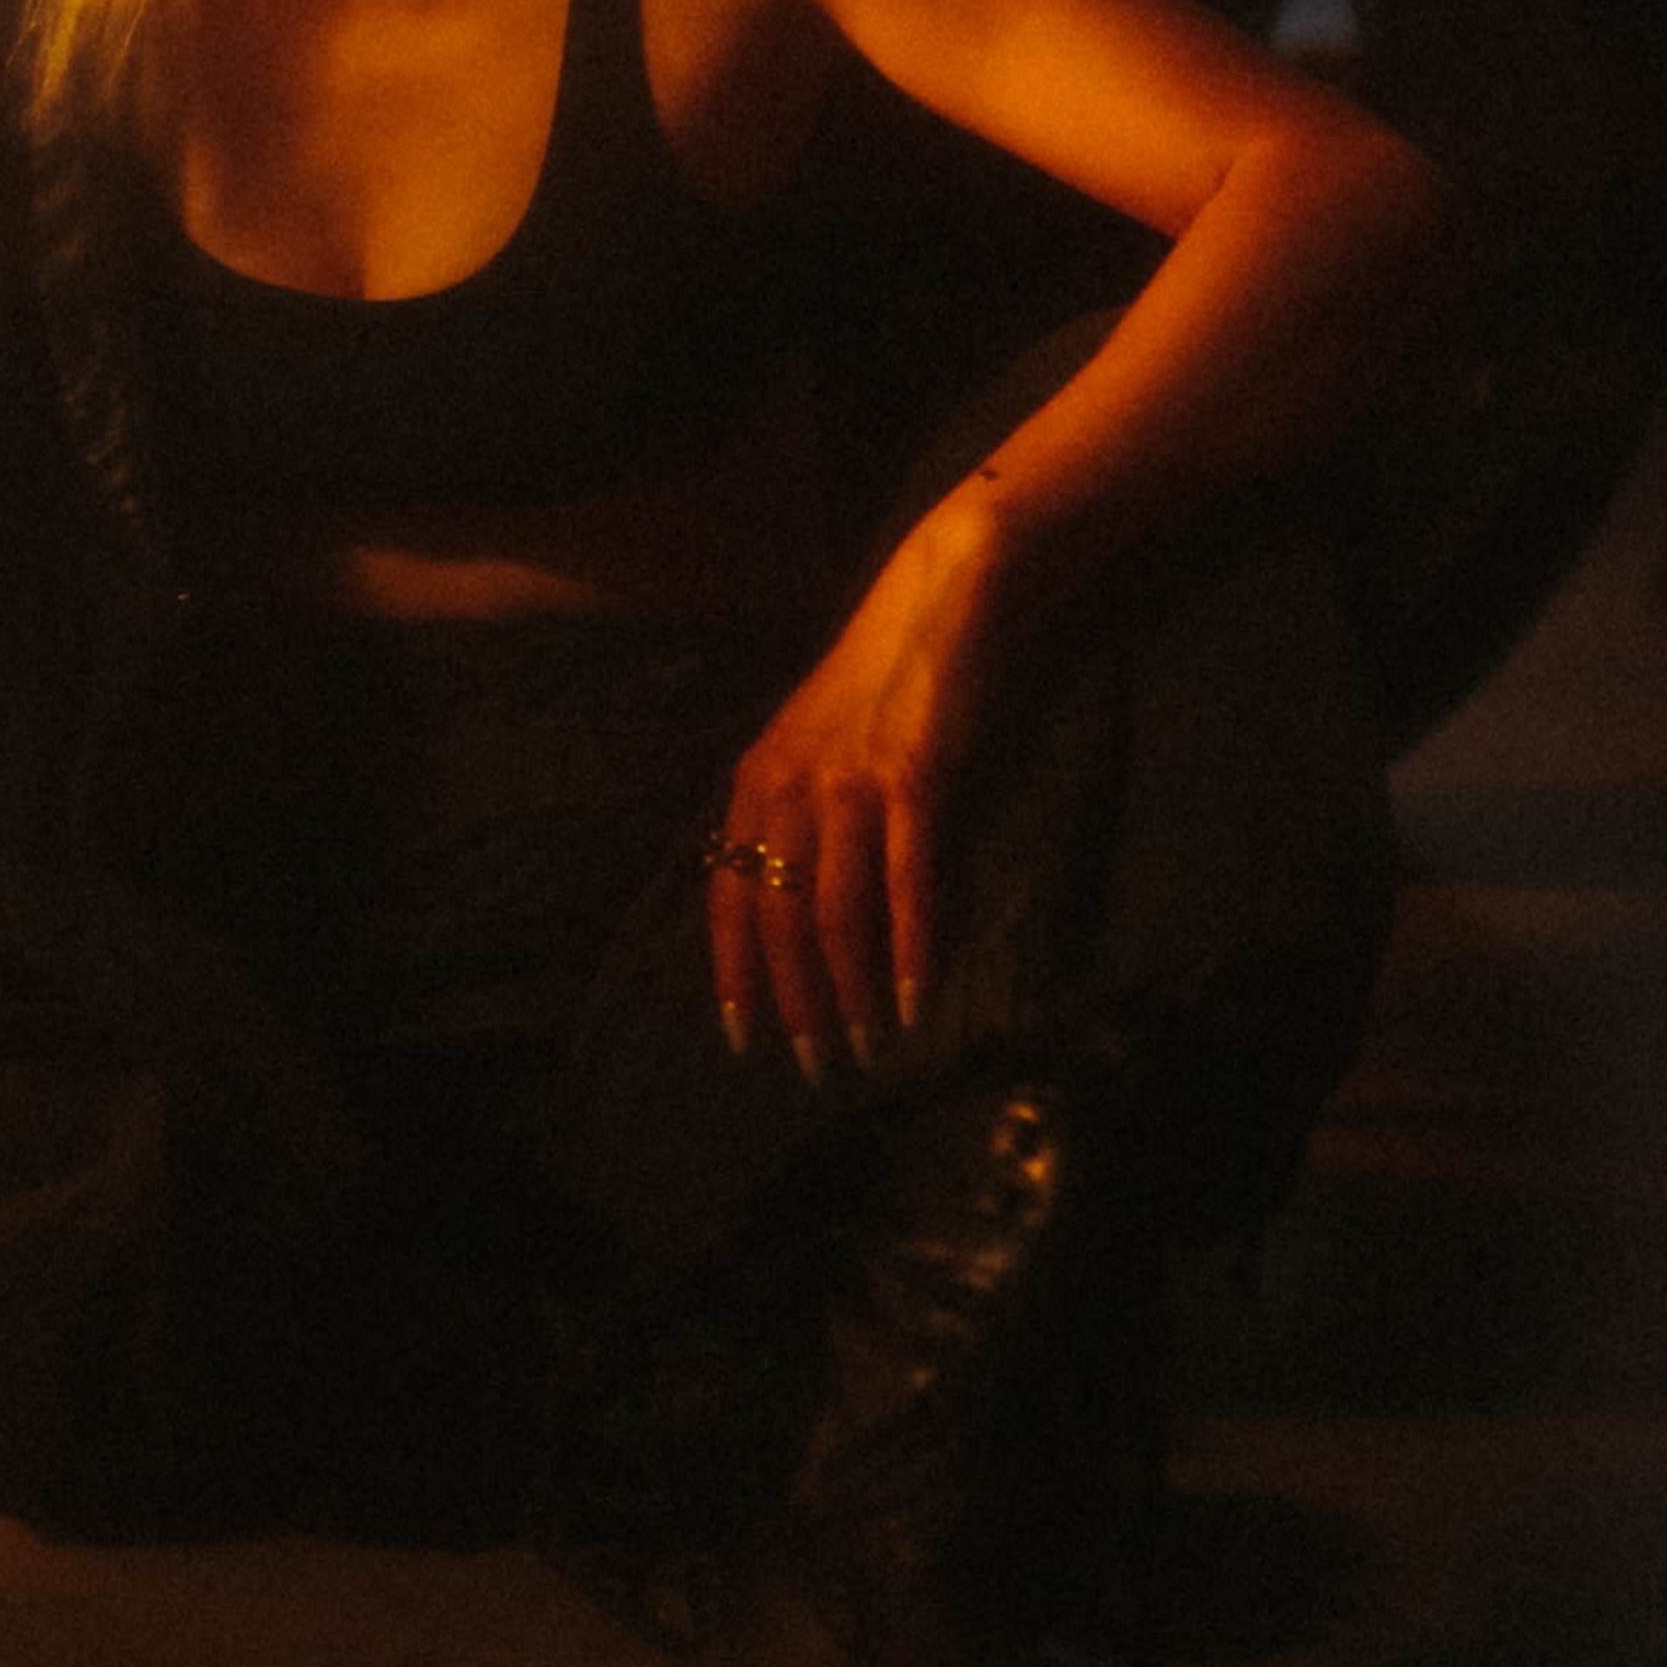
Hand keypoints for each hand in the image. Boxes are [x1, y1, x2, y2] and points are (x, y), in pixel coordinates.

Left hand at [705, 483, 1019, 1086]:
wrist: (940, 601)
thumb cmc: (880, 679)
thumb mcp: (813, 743)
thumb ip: (796, 815)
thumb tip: (795, 907)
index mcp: (754, 779)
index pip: (726, 895)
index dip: (732, 972)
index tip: (742, 1037)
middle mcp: (788, 784)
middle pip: (776, 917)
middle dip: (794, 1001)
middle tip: (815, 1064)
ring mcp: (849, 781)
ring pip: (834, 911)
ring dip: (851, 990)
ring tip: (866, 1044)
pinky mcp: (912, 778)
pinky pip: (905, 882)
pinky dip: (910, 948)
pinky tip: (917, 996)